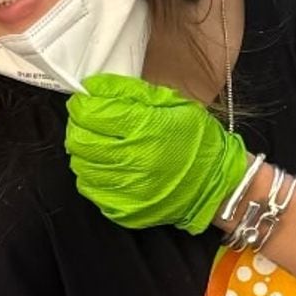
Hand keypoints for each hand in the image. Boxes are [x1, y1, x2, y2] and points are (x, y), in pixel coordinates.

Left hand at [65, 73, 248, 232]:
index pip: (91, 113)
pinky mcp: (122, 208)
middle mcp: (133, 161)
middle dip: (79, 125)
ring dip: (84, 149)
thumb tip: (93, 86)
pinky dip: (91, 173)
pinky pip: (89, 187)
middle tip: (91, 120)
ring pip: (80, 164)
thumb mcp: (172, 104)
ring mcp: (126, 189)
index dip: (82, 103)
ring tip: (101, 142)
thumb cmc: (196, 140)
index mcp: (146, 130)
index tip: (86, 99)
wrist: (217, 185)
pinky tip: (107, 165)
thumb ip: (130, 92)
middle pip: (78, 139)